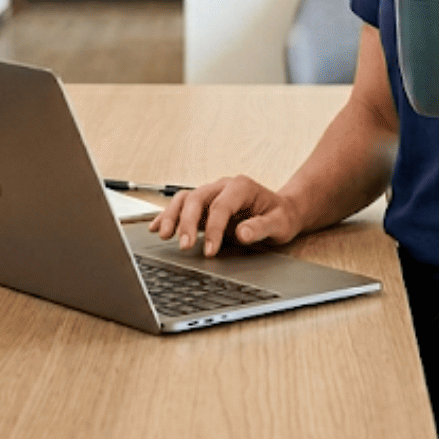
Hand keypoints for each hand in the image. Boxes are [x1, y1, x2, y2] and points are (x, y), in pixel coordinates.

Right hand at [147, 176, 302, 257]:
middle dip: (187, 222)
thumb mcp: (280, 224)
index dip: (213, 229)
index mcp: (241, 187)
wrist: (283, 210)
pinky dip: (168, 215)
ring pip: (185, 199)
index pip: (221, 206)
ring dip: (172, 216)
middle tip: (185, 246)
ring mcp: (212, 195)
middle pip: (197, 199)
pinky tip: (156, 228)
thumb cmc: (281, 216)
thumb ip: (261, 227)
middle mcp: (223, 187)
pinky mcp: (205, 206)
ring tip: (163, 235)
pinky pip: (182, 206)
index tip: (210, 251)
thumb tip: (242, 233)